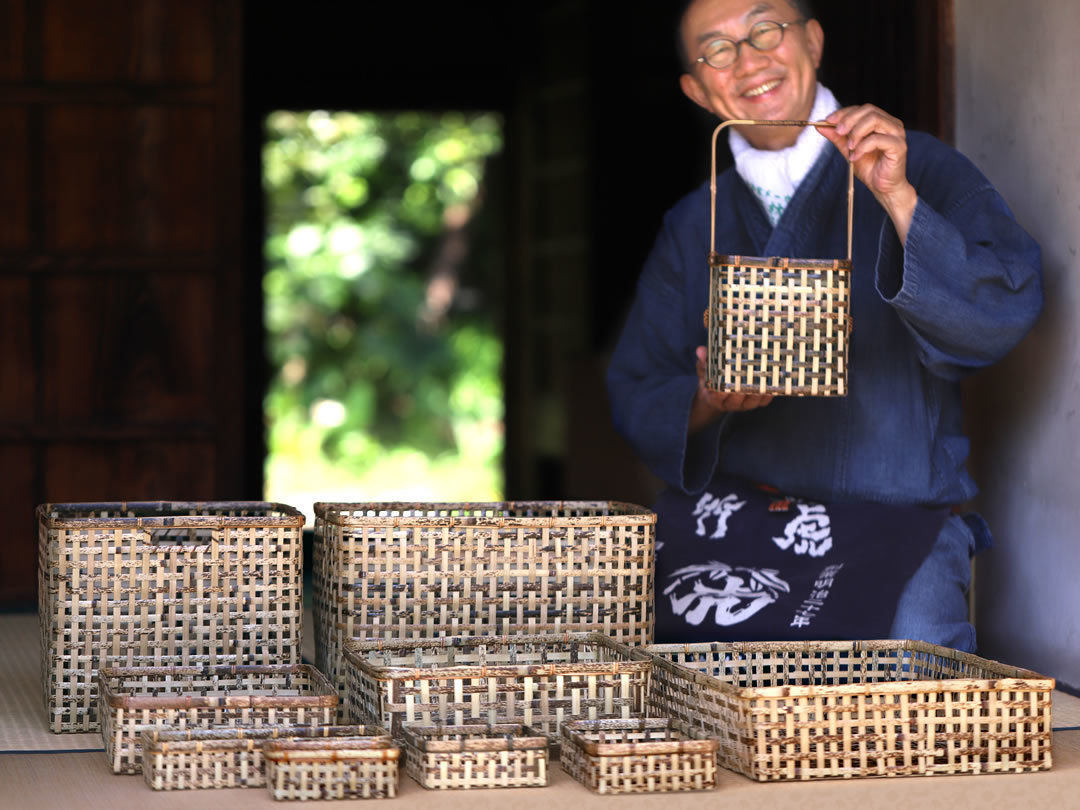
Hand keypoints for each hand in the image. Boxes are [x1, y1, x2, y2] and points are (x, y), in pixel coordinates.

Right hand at [689, 346, 772, 433]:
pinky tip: (774, 383)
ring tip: (766, 377)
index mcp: (715, 397)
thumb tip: (700, 350)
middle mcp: (730, 403)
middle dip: (745, 389)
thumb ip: (704, 362)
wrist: (718, 394)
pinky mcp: (755, 404)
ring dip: (760, 390)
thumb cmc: (711, 380)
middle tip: (752, 376)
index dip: (724, 390)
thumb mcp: (704, 370)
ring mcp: (743, 405)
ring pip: (752, 401)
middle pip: (738, 399)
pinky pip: (763, 402)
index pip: (718, 395)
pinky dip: (769, 394)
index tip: (728, 381)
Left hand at [818, 105, 917, 242]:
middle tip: (838, 132)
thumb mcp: (849, 150)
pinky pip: (878, 139)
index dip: (844, 113)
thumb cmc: (870, 168)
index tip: (828, 120)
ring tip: (849, 147)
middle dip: (849, 120)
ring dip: (856, 132)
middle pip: (869, 110)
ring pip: (875, 120)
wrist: (883, 188)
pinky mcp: (899, 146)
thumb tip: (820, 125)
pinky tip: (855, 157)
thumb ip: (837, 137)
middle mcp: (891, 123)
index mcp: (881, 121)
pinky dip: (863, 147)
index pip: (862, 109)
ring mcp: (896, 133)